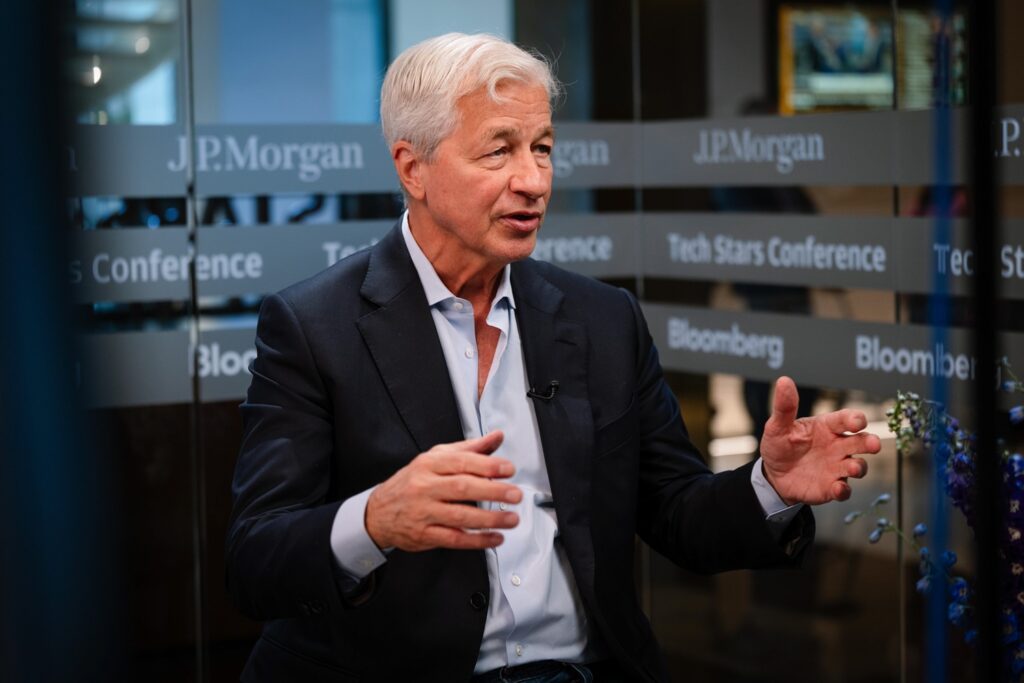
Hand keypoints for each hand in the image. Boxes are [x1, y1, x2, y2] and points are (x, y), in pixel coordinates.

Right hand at [365, 431, 521, 550]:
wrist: (378, 512)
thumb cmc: (412, 482)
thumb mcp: (436, 458)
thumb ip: (469, 449)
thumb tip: (497, 437)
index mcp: (429, 464)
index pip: (461, 462)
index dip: (487, 465)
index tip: (508, 469)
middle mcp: (425, 487)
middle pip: (462, 488)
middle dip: (493, 491)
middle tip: (515, 494)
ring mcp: (424, 512)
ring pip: (460, 516)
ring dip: (490, 519)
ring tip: (512, 518)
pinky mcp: (425, 535)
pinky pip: (454, 539)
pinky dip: (477, 541)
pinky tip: (496, 538)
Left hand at [759, 377, 880, 505]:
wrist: (774, 474)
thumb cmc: (780, 445)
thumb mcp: (777, 426)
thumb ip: (784, 407)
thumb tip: (784, 381)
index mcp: (827, 427)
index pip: (846, 419)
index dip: (854, 419)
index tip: (858, 421)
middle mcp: (838, 446)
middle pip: (861, 442)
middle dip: (870, 442)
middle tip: (873, 444)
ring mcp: (837, 467)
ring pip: (857, 466)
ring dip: (858, 467)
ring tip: (853, 467)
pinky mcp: (831, 487)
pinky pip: (843, 490)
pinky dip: (843, 490)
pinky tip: (838, 488)